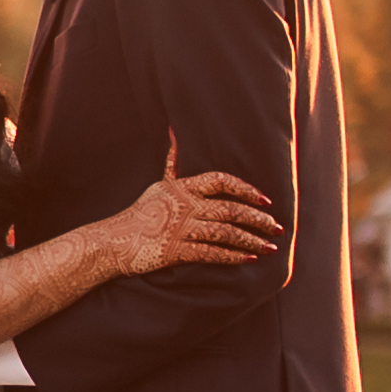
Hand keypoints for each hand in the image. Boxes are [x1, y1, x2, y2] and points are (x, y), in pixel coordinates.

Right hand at [89, 153, 283, 281]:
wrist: (113, 241)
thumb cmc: (140, 213)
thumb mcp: (158, 186)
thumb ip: (173, 164)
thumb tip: (174, 132)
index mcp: (181, 187)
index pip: (220, 181)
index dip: (245, 189)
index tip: (265, 200)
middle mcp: (183, 206)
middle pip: (229, 209)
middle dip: (258, 219)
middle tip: (277, 228)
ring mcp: (179, 228)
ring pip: (224, 233)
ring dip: (251, 240)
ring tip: (270, 248)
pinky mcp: (174, 251)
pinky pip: (210, 253)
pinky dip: (232, 256)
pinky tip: (248, 259)